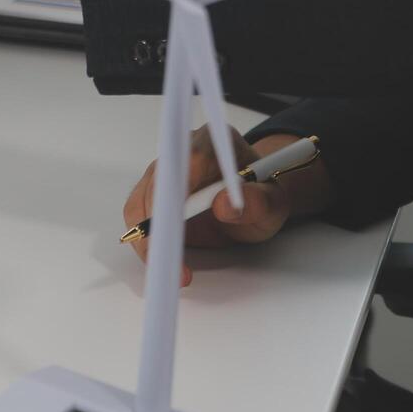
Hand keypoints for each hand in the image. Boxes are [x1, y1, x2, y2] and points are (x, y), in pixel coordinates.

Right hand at [123, 128, 332, 287]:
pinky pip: (138, 216)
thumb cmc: (262, 196)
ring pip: (139, 202)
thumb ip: (258, 202)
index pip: (184, 160)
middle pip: (155, 184)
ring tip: (176, 269)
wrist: (254, 200)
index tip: (173, 222)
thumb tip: (224, 206)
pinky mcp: (152, 193)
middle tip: (172, 259)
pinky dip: (147, 242)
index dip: (175, 190)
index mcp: (210, 142)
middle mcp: (180, 152)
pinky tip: (168, 262)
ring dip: (150, 239)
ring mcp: (162, 172)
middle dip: (158, 224)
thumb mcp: (274, 203)